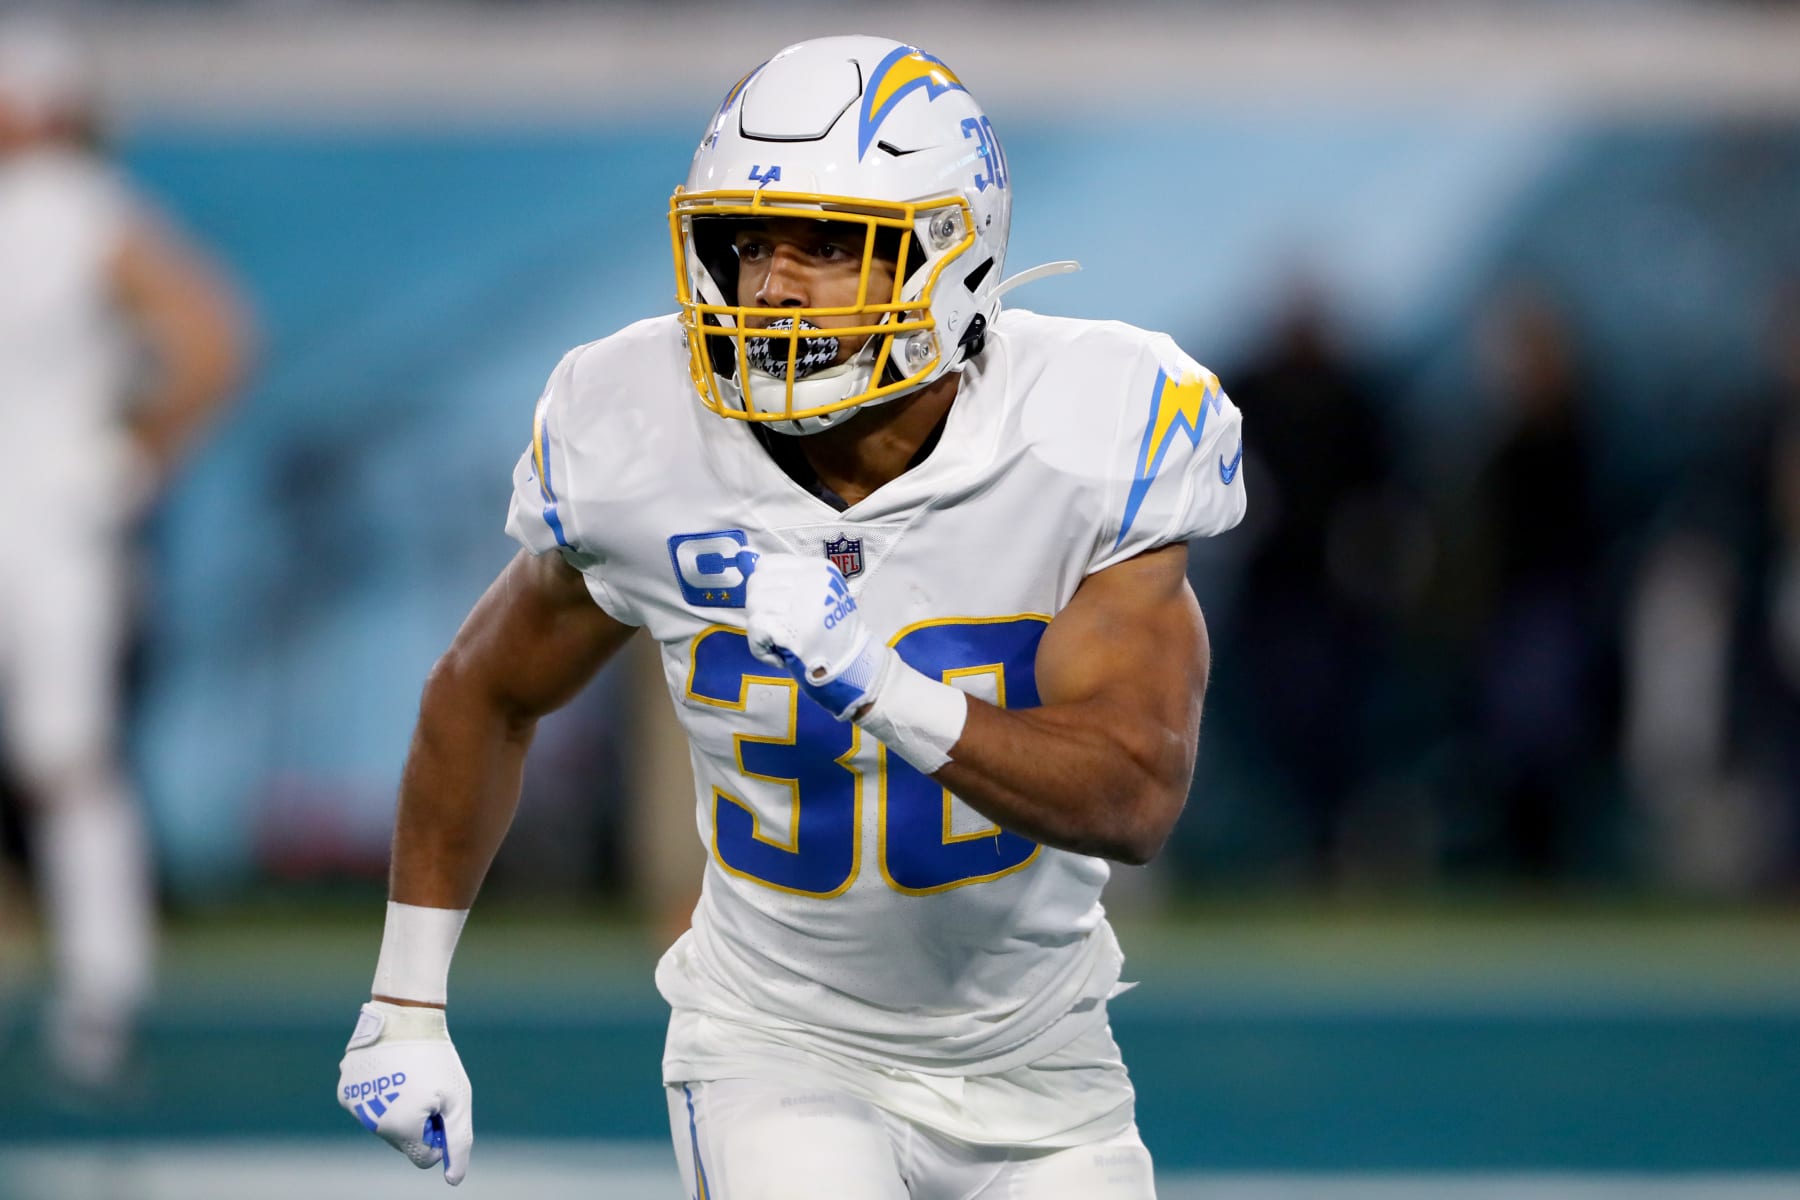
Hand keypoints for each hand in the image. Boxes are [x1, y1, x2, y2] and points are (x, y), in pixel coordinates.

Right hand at [337, 1001, 473, 1184]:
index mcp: (401, 1128)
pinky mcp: (344, 1090)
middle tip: (426, 1086)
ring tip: (406, 1075)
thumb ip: (458, 1142)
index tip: (441, 1107)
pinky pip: (367, 1105)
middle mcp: (371, 1123)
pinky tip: (388, 1070)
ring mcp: (353, 1106)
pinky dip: (379, 1095)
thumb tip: (453, 1179)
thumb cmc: (437, 1057)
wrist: (405, 1014)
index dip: (438, 1133)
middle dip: (417, 1121)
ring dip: (397, 1108)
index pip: (424, 1156)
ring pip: (383, 1123)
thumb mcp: (458, 1099)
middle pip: (403, 1141)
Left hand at [744, 553, 891, 719]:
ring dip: (761, 628)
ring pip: (753, 604)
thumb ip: (784, 580)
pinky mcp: (789, 627)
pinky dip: (760, 645)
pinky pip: (754, 626)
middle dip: (761, 607)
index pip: (767, 564)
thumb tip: (742, 559)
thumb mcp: (818, 595)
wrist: (851, 667)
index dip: (765, 586)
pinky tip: (780, 653)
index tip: (779, 605)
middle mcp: (812, 582)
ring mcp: (801, 604)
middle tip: (782, 626)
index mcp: (819, 570)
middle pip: (756, 582)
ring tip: (783, 640)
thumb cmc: (830, 635)